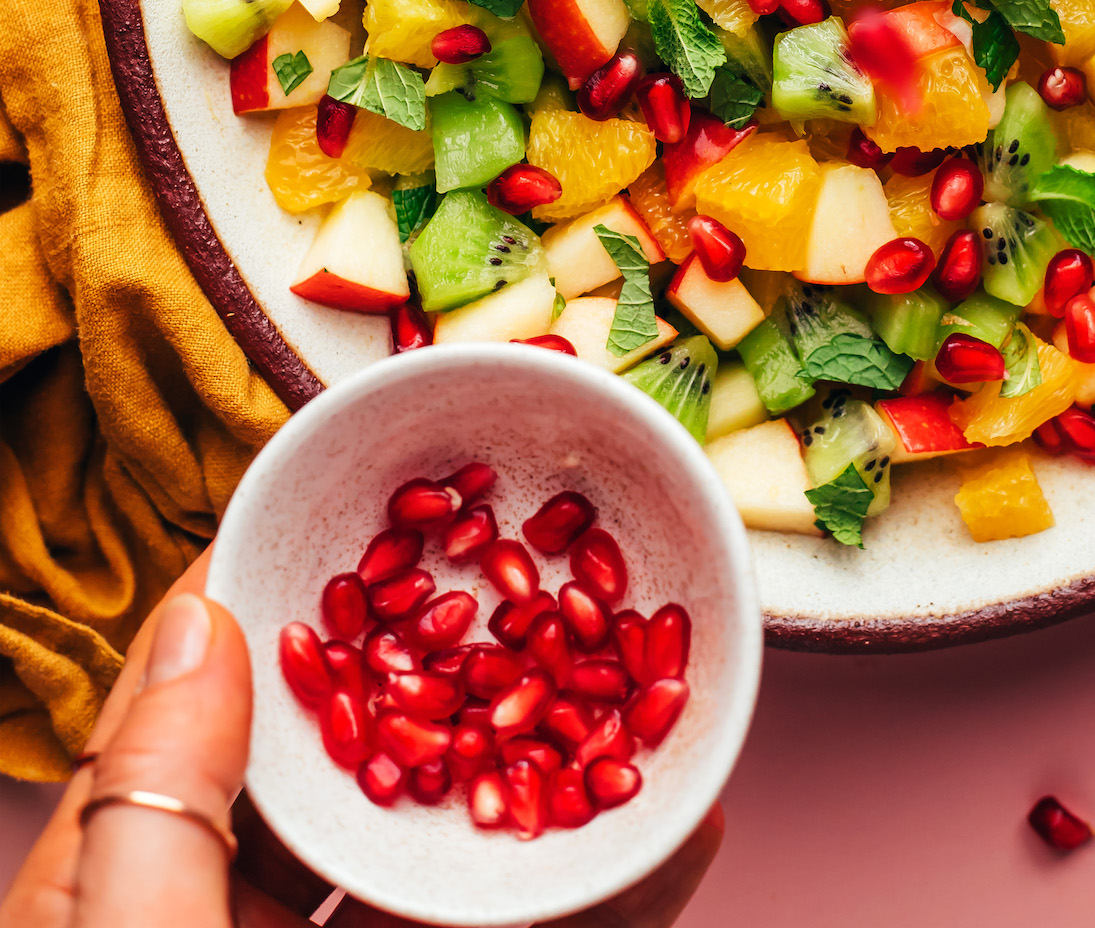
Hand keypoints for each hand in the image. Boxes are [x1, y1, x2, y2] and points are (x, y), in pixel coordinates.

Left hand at [0, 554, 721, 927]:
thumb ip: (154, 800)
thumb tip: (204, 609)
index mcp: (129, 888)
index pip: (201, 713)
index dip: (277, 608)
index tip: (365, 505)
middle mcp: (232, 926)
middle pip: (346, 770)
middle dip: (441, 671)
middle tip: (531, 571)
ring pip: (445, 859)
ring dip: (536, 775)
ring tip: (625, 676)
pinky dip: (597, 886)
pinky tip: (670, 836)